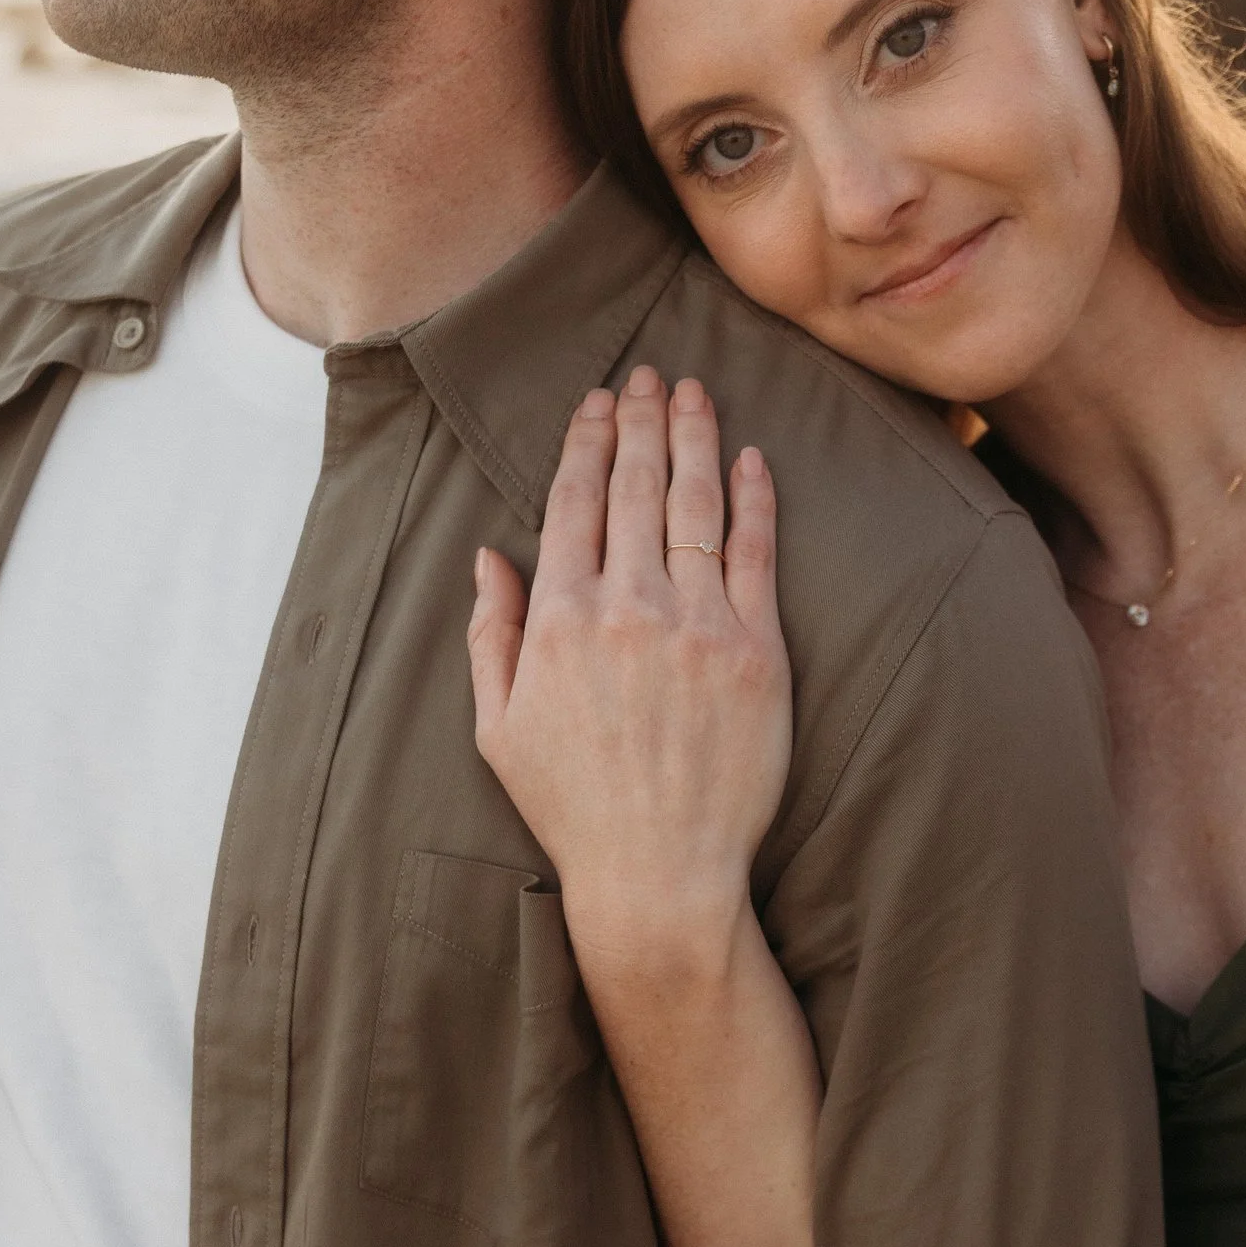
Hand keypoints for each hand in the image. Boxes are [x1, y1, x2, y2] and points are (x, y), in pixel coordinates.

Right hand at [467, 370, 790, 971]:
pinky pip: (755, 555)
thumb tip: (489, 556)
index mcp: (559, 621)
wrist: (660, 873)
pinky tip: (752, 460)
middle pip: (635, 487)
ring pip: (695, 505)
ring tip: (693, 392)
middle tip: (646, 373)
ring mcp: (697, 626)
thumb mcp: (498, 726)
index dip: (585, 442)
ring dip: (693, 437)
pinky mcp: (756, 652)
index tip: (594, 401)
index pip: (572, 503)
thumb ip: (491, 632)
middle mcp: (627, 609)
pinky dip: (754, 499)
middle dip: (638, 419)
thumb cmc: (572, 808)